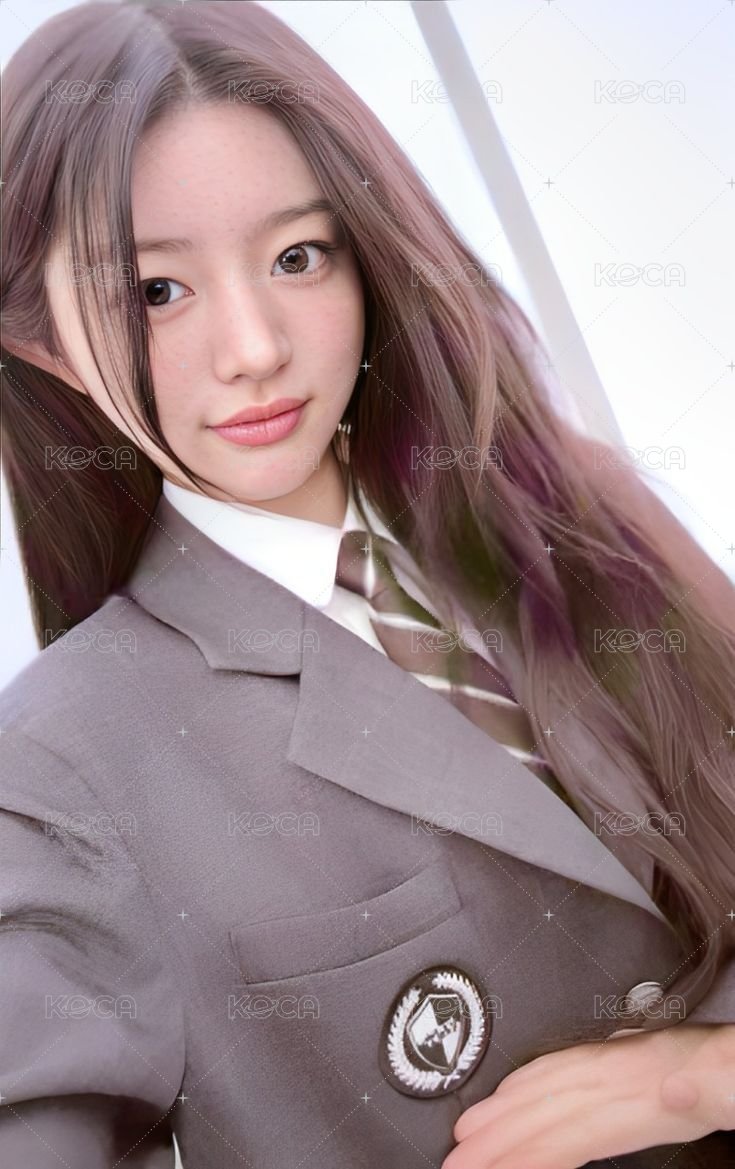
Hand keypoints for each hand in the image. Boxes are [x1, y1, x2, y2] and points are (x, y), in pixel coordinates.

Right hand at [441, 1023, 734, 1168]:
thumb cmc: (733, 1077)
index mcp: (651, 1092)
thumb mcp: (728, 1088)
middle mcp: (625, 1073)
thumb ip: (704, 1091)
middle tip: (453, 1162)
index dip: (529, 1152)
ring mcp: (620, 1063)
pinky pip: (564, 1067)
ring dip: (504, 1109)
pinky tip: (514, 1091)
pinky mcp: (624, 1059)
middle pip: (550, 1108)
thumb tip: (670, 1089)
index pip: (576, 1130)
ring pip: (550, 1087)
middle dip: (498, 1136)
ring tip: (467, 1131)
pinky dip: (530, 1079)